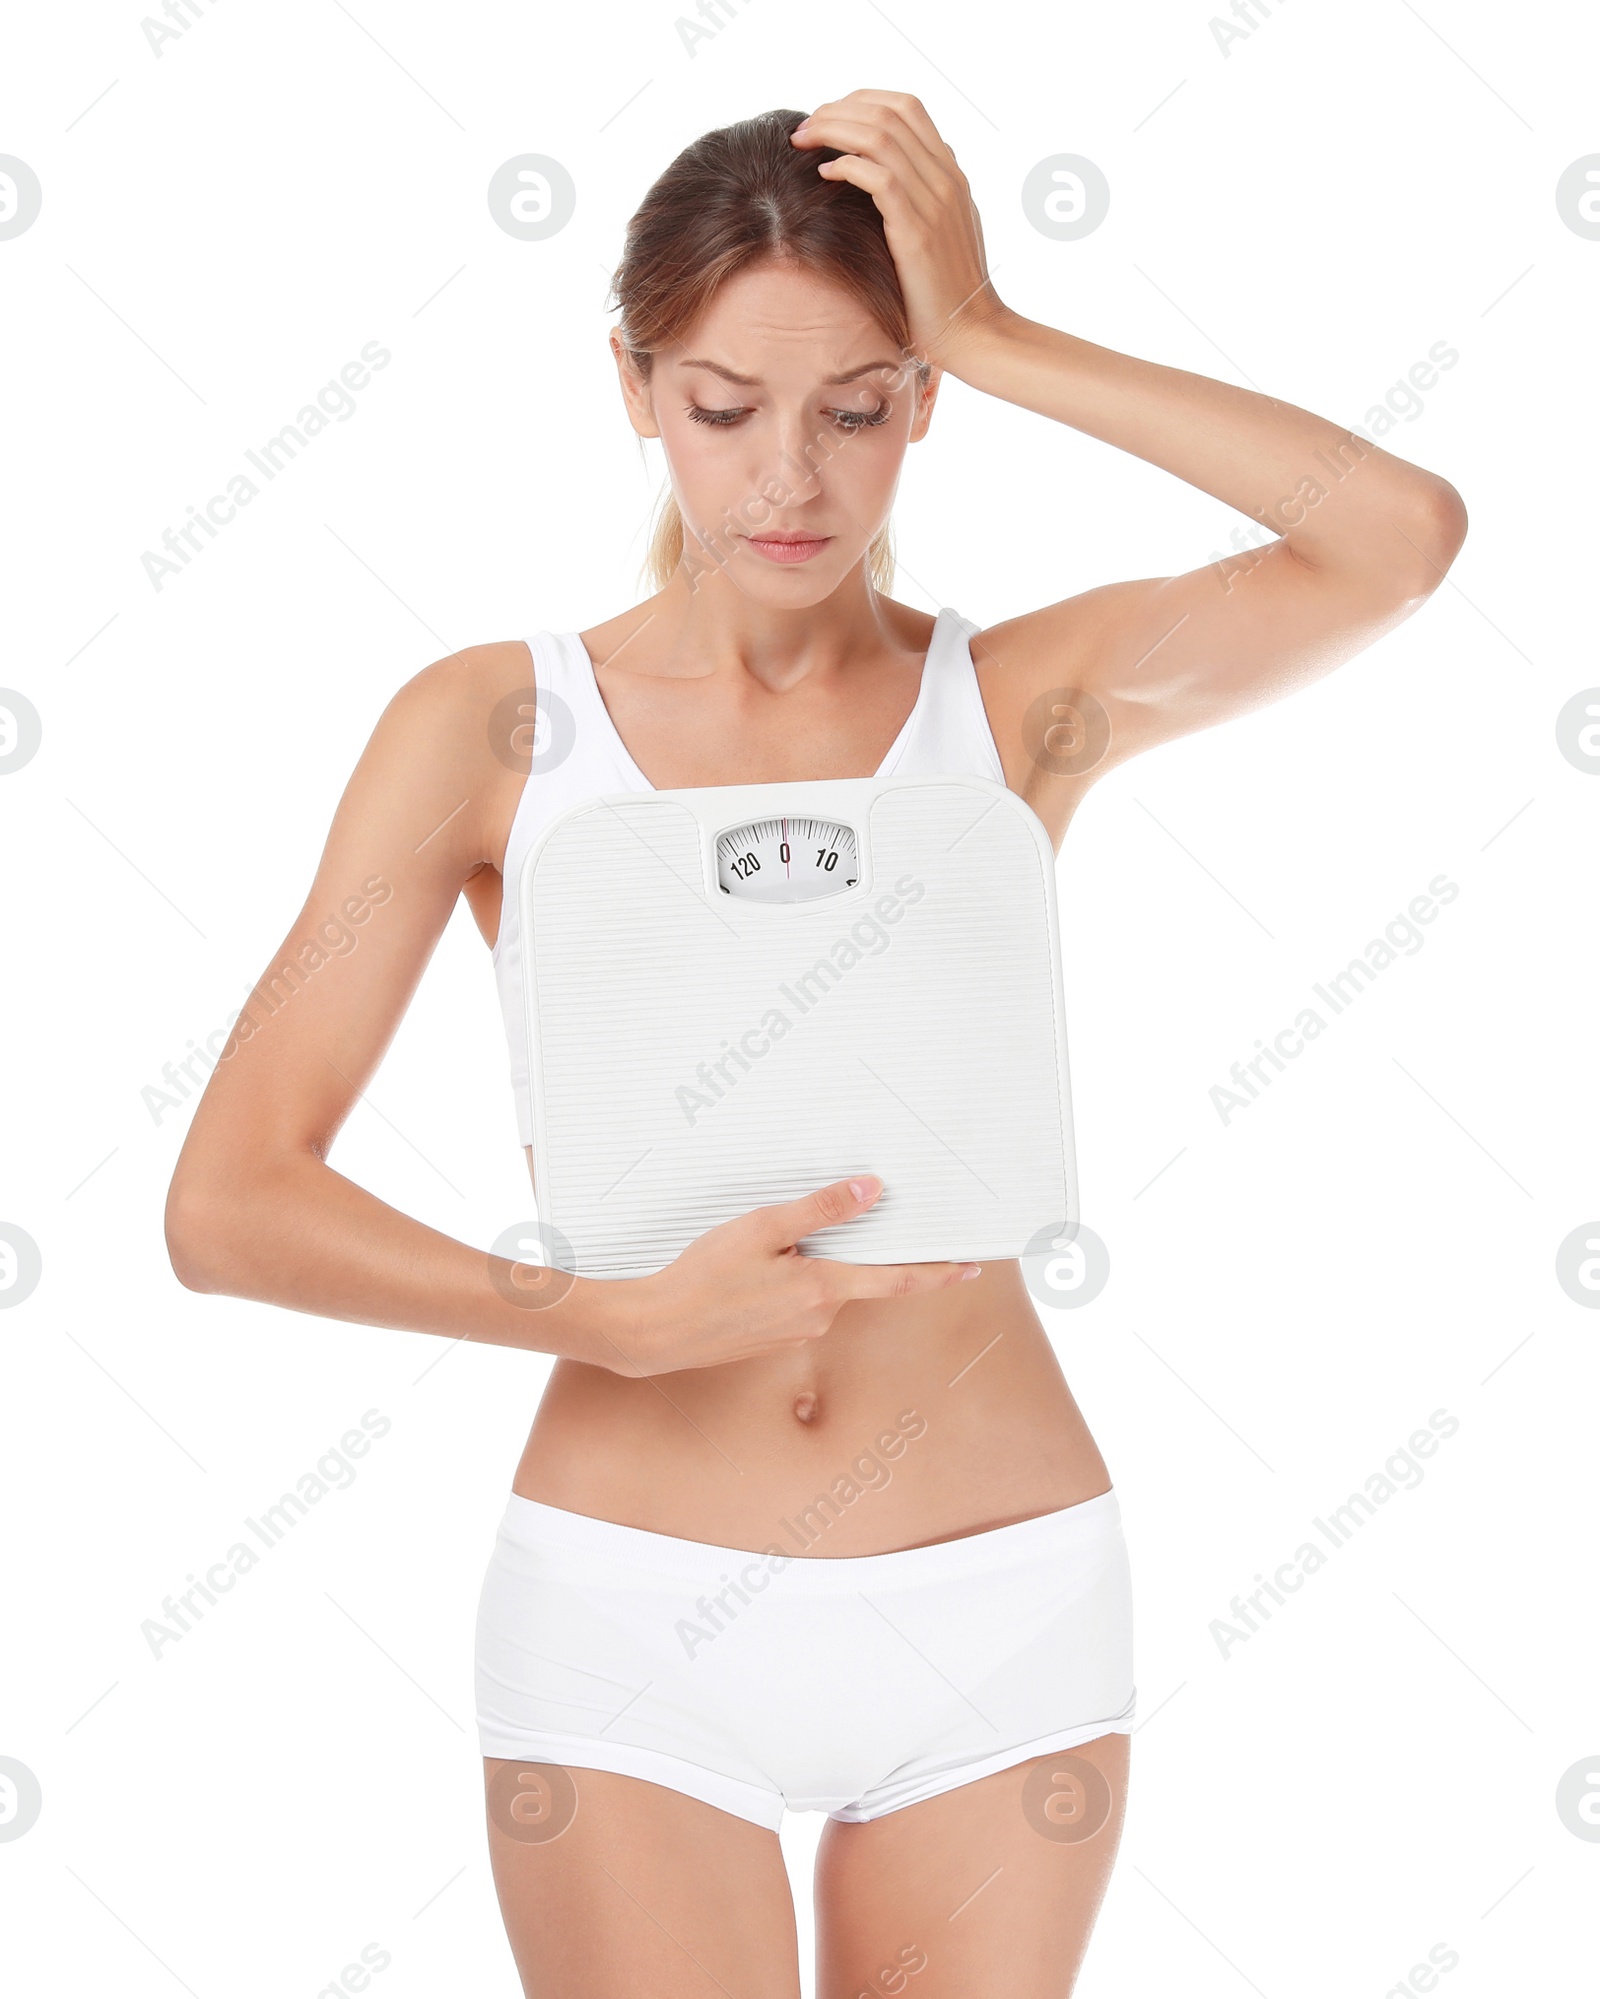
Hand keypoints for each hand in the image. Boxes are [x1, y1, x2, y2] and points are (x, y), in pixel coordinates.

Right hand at [597, 1173, 980, 1376]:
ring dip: (802, 1266)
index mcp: (823, 1289)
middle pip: (850, 1275)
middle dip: (837, 1250)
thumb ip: (821, 1210)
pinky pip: (795, 1302)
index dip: (938, 1274)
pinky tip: (746, 1275)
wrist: (658, 1330)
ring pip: (818, 1287)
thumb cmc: (703, 1277)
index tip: (972, 1268)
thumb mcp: (763, 1228)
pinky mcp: (776, 1340)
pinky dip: (783, 1283)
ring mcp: (798, 1333)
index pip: (898, 1281)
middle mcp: (819, 1318)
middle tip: (795, 1232)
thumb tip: (871, 1191)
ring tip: (749, 1254)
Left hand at [790, 90, 1008, 372]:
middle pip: (888, 113)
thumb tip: (894, 177)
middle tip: (804, 128)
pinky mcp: (918, 231)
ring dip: (833, 130)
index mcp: (952, 174)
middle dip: (837, 110)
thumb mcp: (943, 234)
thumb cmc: (948, 295)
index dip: (861, 101)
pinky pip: (879, 177)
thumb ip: (925, 199)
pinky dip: (847, 167)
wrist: (974, 334)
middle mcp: (946, 178)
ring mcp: (935, 202)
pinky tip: (825, 174)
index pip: (906, 107)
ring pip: (880, 136)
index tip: (827, 118)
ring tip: (803, 142)